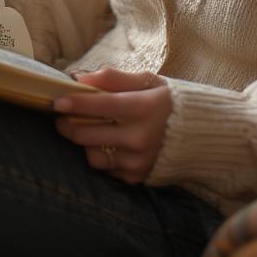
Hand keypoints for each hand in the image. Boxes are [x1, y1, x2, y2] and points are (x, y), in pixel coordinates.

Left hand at [53, 67, 171, 184]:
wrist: (200, 135)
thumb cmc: (168, 102)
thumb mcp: (148, 81)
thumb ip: (113, 78)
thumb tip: (79, 78)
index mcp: (145, 108)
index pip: (102, 105)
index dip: (76, 102)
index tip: (56, 101)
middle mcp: (141, 138)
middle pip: (89, 133)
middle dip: (67, 123)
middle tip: (60, 115)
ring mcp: (138, 161)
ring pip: (92, 155)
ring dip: (82, 141)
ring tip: (84, 127)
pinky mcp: (137, 178)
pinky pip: (106, 169)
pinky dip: (100, 154)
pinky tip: (106, 142)